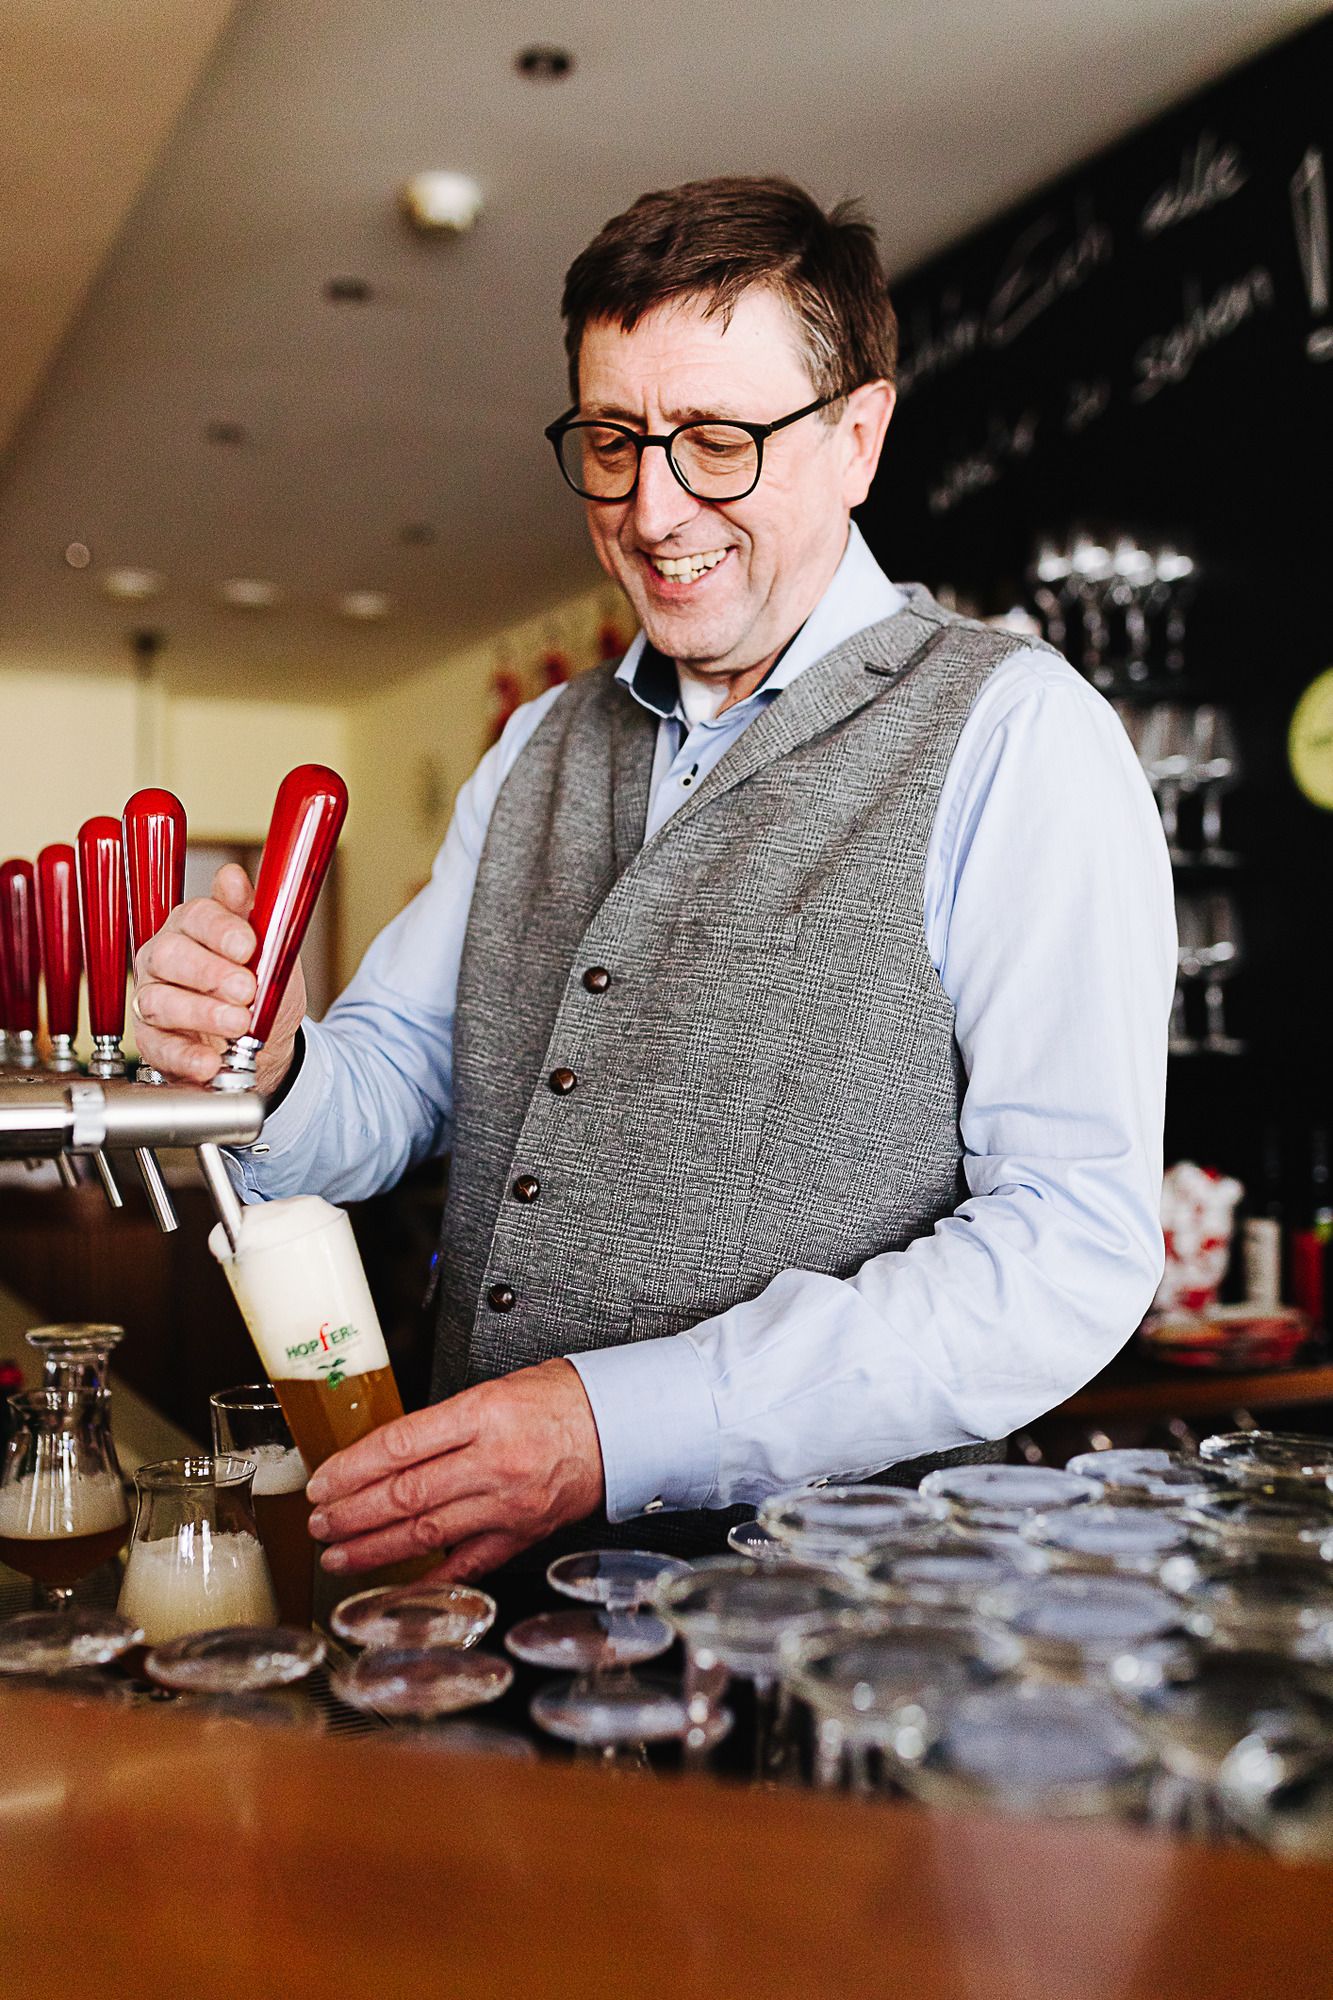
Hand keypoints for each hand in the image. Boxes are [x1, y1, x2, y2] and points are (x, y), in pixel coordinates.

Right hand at [131, 863, 305, 1092]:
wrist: (265, 1041)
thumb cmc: (260, 988)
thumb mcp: (270, 950)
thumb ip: (252, 914)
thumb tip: (233, 877)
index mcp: (193, 927)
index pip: (197, 916)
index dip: (222, 930)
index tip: (248, 946)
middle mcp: (165, 958)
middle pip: (169, 955)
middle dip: (209, 973)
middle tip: (245, 988)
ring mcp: (154, 999)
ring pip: (159, 1001)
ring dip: (201, 1013)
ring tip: (239, 1024)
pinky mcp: (153, 1041)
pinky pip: (160, 1048)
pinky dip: (186, 1056)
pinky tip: (210, 1062)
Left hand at [305, 1359, 605, 1580]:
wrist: (623, 1426)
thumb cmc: (563, 1399)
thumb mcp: (497, 1388)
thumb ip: (445, 1422)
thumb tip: (389, 1452)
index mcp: (484, 1414)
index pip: (400, 1446)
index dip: (352, 1469)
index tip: (323, 1482)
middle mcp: (493, 1462)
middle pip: (405, 1494)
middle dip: (351, 1514)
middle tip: (318, 1523)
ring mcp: (507, 1504)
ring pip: (427, 1532)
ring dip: (374, 1549)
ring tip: (339, 1556)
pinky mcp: (521, 1534)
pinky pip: (467, 1563)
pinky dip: (428, 1578)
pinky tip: (396, 1585)